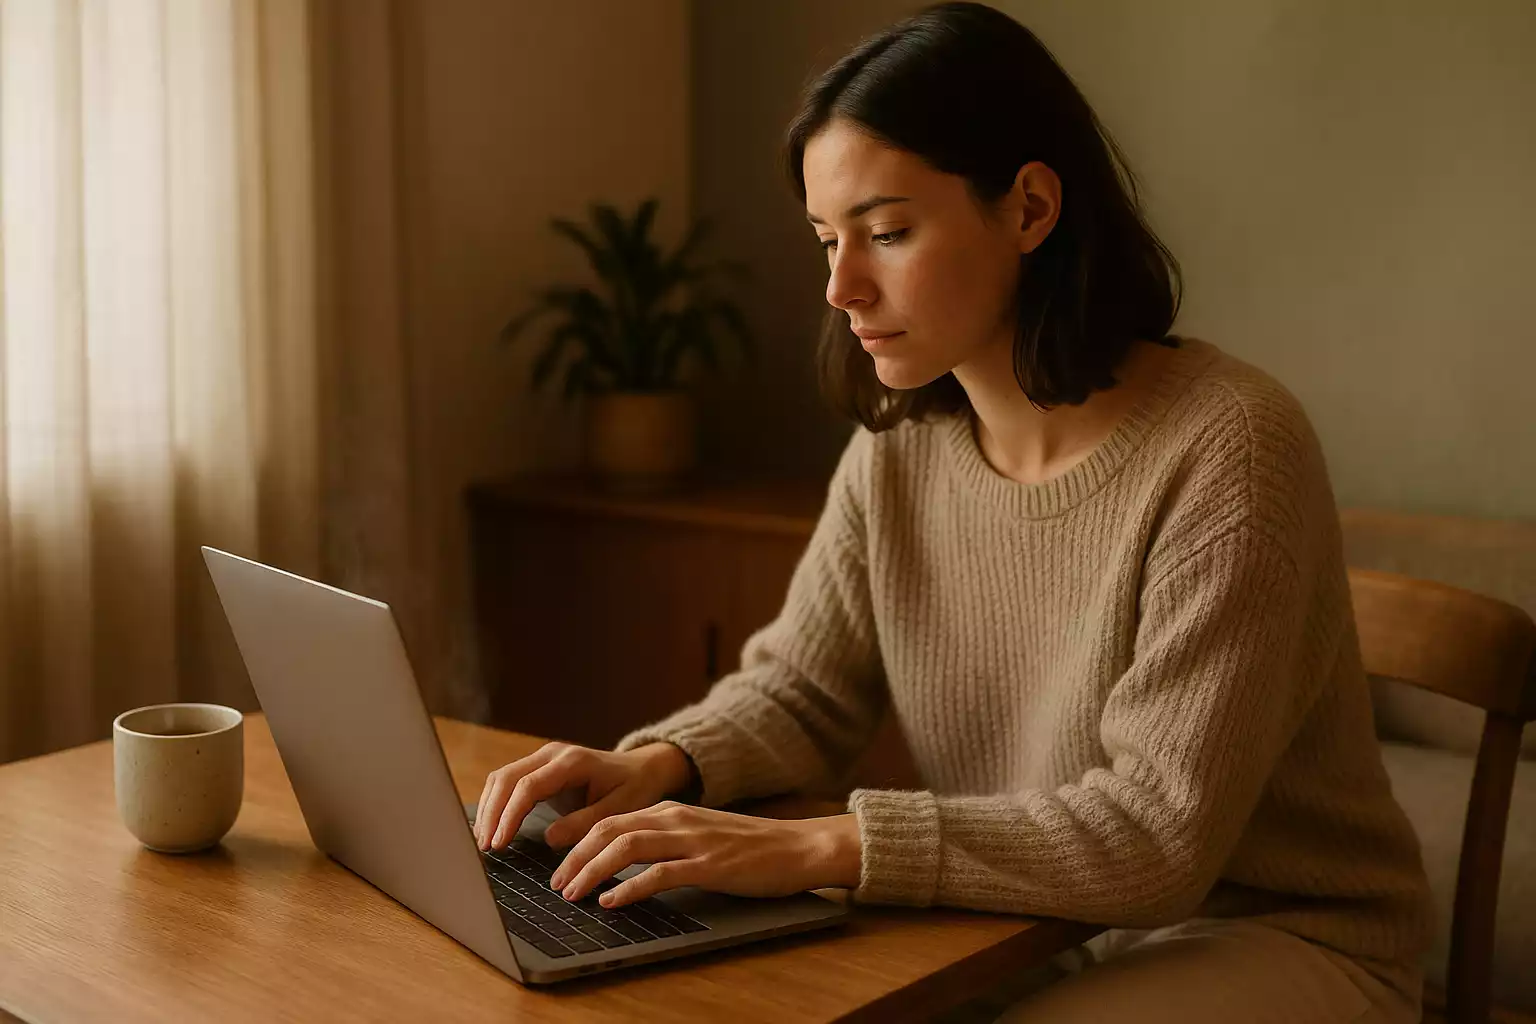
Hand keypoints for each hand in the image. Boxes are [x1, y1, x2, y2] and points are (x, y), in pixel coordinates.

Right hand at [474, 741, 693, 850]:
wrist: (642, 768)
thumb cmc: (634, 788)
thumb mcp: (620, 809)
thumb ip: (586, 822)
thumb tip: (550, 838)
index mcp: (573, 762)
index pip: (528, 786)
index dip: (509, 815)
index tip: (499, 843)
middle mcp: (553, 753)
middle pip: (507, 778)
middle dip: (491, 813)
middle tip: (484, 847)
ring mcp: (544, 757)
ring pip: (502, 778)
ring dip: (488, 808)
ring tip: (483, 841)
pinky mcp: (539, 767)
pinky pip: (508, 781)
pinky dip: (495, 803)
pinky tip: (491, 826)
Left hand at [547, 801, 862, 907]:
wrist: (799, 847)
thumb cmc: (751, 848)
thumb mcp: (700, 835)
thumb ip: (665, 842)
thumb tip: (624, 863)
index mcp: (671, 810)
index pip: (611, 819)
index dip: (578, 842)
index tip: (559, 865)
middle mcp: (676, 819)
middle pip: (610, 829)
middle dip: (575, 857)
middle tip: (554, 883)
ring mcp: (693, 840)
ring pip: (627, 847)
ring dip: (593, 871)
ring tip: (573, 894)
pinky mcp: (709, 865)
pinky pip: (659, 874)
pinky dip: (629, 887)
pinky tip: (612, 902)